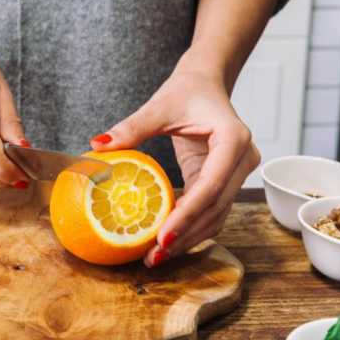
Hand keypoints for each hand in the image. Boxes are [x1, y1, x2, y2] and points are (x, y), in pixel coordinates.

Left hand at [90, 59, 259, 266]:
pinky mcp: (226, 181)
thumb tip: (97, 146)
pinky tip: (167, 241)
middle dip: (185, 234)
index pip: (211, 185)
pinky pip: (211, 210)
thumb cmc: (187, 91)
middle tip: (154, 256)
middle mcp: (242, 159)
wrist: (207, 84)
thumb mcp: (158, 107)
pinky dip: (191, 227)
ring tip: (157, 256)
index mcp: (232, 139)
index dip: (188, 214)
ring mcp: (238, 173)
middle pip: (216, 208)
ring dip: (189, 238)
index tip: (163, 237)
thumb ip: (131, 128)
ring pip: (217, 216)